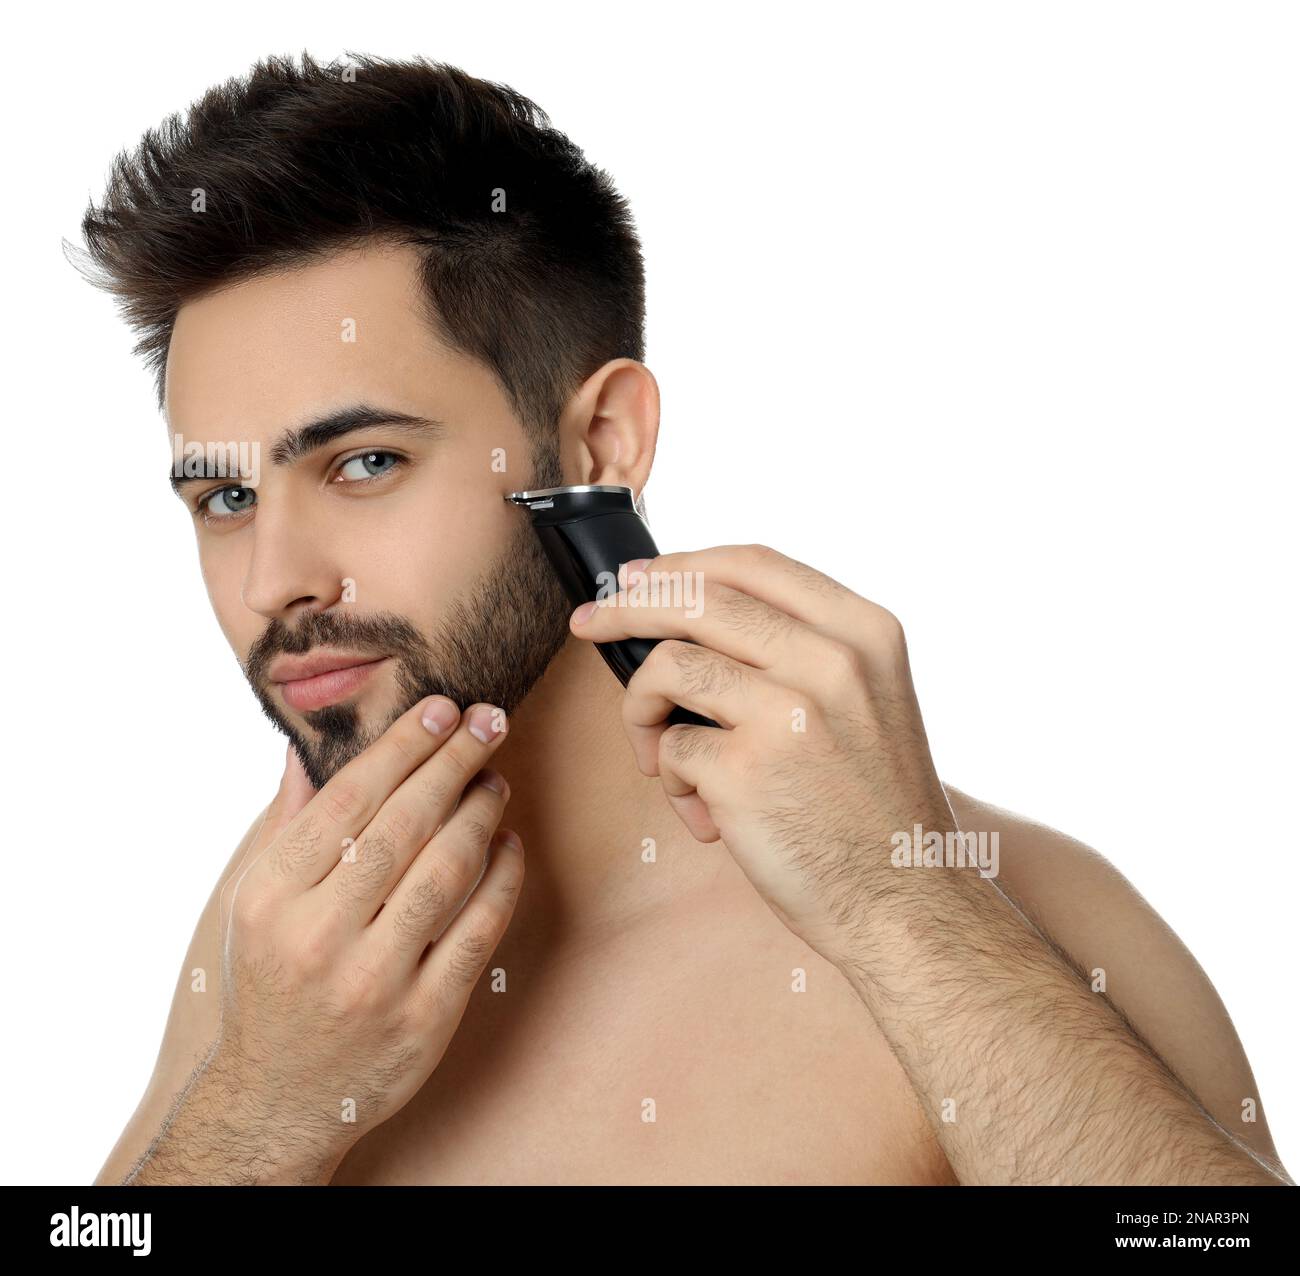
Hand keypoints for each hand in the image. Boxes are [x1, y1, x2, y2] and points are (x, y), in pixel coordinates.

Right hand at [198, 697, 519, 1177]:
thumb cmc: (270, 983)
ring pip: (447, 871)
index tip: (440, 708)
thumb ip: (287, 825)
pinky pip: (479, 930)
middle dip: (454, 761)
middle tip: (489, 721)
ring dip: (482, 813)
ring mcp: (375, 981)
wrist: (279, 1097)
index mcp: (272, 898)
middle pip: (404, 825)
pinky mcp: (425, 1017)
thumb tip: (308, 748)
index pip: (349, 799)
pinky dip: (503, 878)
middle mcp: (319, 936)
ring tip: (496, 781)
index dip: (402, 745)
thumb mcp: (253, 904)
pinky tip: (510, 843)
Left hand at [569, 544, 955, 966]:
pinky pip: (669, 749)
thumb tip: (687, 613)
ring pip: (668, 667)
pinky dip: (672, 781)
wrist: (906, 903)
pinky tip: (707, 816)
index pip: (754, 564)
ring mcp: (789, 713)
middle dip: (624, 609)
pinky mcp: (745, 772)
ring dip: (642, 709)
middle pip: (696, 599)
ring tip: (660, 757)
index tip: (637, 578)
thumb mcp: (869, 699)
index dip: (682, 565)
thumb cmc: (873, 805)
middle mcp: (833, 661)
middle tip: (588, 625)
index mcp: (865, 632)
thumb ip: (801, 650)